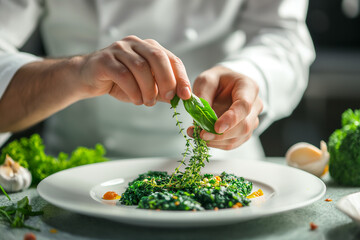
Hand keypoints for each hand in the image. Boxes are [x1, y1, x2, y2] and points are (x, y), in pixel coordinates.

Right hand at [75, 35, 190, 105]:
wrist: (88, 78)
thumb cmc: (120, 82)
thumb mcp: (145, 87)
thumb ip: (163, 90)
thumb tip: (182, 98)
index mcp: (149, 47)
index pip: (171, 59)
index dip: (181, 77)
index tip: (186, 95)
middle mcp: (135, 44)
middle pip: (157, 57)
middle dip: (166, 80)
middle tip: (168, 98)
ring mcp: (119, 49)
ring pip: (141, 67)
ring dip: (148, 89)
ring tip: (148, 102)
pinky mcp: (105, 59)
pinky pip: (123, 75)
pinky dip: (133, 91)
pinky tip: (136, 100)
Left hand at [187, 66, 262, 149]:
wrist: (223, 86)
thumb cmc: (216, 80)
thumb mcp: (206, 80)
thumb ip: (203, 95)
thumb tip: (199, 117)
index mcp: (248, 87)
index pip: (244, 106)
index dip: (231, 119)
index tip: (216, 127)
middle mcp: (255, 105)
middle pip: (244, 126)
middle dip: (221, 134)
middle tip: (201, 134)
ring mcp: (252, 120)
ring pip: (238, 137)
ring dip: (217, 141)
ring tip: (198, 135)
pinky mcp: (244, 132)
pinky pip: (232, 143)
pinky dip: (217, 143)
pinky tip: (204, 138)